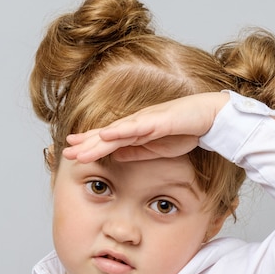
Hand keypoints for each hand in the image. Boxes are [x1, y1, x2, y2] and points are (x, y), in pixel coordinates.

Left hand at [62, 92, 229, 162]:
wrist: (209, 117)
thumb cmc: (184, 131)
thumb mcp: (156, 148)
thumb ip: (135, 151)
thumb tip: (114, 156)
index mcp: (135, 131)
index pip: (107, 140)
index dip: (88, 145)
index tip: (70, 152)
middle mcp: (137, 123)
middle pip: (106, 135)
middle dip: (85, 143)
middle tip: (65, 151)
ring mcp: (147, 120)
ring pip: (117, 131)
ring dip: (97, 139)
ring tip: (79, 146)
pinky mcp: (160, 120)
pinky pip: (138, 126)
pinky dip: (122, 130)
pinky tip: (107, 134)